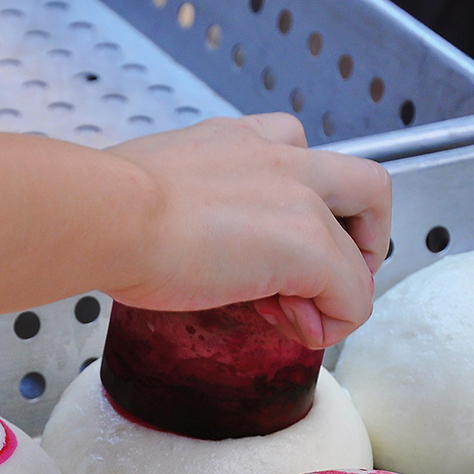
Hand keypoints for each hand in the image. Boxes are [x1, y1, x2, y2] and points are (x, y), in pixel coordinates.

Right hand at [105, 113, 389, 348]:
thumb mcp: (141, 194)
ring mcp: (299, 195)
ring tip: (302, 314)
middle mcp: (277, 154)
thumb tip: (152, 246)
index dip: (294, 207)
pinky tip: (296, 332)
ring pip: (371, 225)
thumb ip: (167, 208)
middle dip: (360, 232)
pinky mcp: (309, 245)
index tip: (257, 251)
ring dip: (349, 277)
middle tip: (324, 276)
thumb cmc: (102, 210)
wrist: (103, 217)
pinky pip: (354, 292)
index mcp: (233, 140)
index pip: (292, 154)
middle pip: (361, 180)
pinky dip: (336, 321)